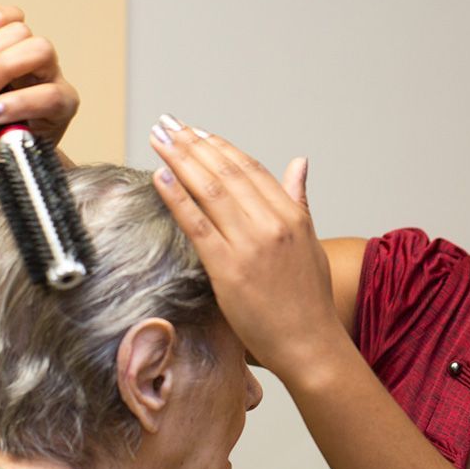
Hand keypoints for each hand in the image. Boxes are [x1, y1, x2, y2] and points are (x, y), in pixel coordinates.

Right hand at [0, 6, 78, 159]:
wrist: (15, 125)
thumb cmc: (15, 134)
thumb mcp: (7, 146)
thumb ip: (0, 147)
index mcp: (62, 106)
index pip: (49, 96)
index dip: (18, 103)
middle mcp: (54, 76)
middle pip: (40, 52)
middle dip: (1, 69)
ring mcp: (38, 57)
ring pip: (23, 33)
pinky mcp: (19, 40)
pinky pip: (11, 17)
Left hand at [148, 115, 344, 381]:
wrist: (309, 343)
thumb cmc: (310, 300)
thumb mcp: (311, 242)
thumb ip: (299, 200)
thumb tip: (299, 163)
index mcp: (292, 216)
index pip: (251, 169)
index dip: (221, 146)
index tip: (198, 132)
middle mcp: (272, 224)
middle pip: (225, 172)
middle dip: (192, 144)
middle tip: (168, 124)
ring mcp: (249, 245)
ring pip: (209, 190)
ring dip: (179, 160)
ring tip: (158, 139)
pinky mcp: (228, 269)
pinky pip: (196, 224)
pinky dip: (176, 197)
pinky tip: (160, 177)